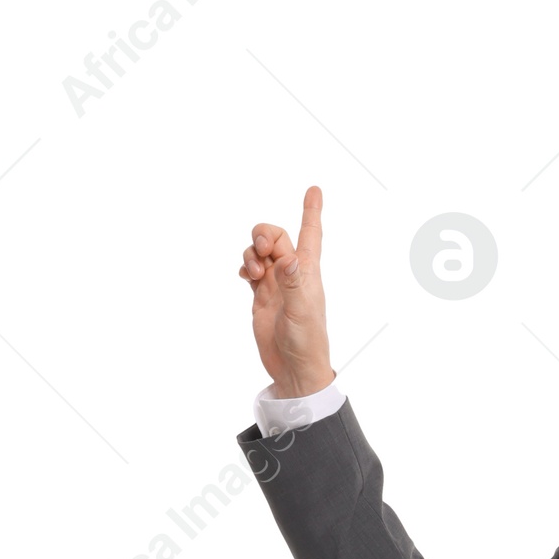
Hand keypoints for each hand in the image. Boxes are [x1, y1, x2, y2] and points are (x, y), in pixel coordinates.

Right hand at [239, 186, 334, 395]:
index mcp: (306, 272)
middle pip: (275, 236)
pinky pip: (250, 270)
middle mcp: (291, 273)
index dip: (311, 211)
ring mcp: (276, 284)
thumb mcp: (300, 313)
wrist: (293, 369)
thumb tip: (288, 258)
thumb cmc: (306, 343)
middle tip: (260, 250)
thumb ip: (293, 283)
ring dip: (251, 255)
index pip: (310, 234)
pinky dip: (244, 267)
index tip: (314, 189)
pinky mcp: (262, 296)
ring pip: (259, 252)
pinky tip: (245, 277)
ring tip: (254, 276)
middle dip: (263, 234)